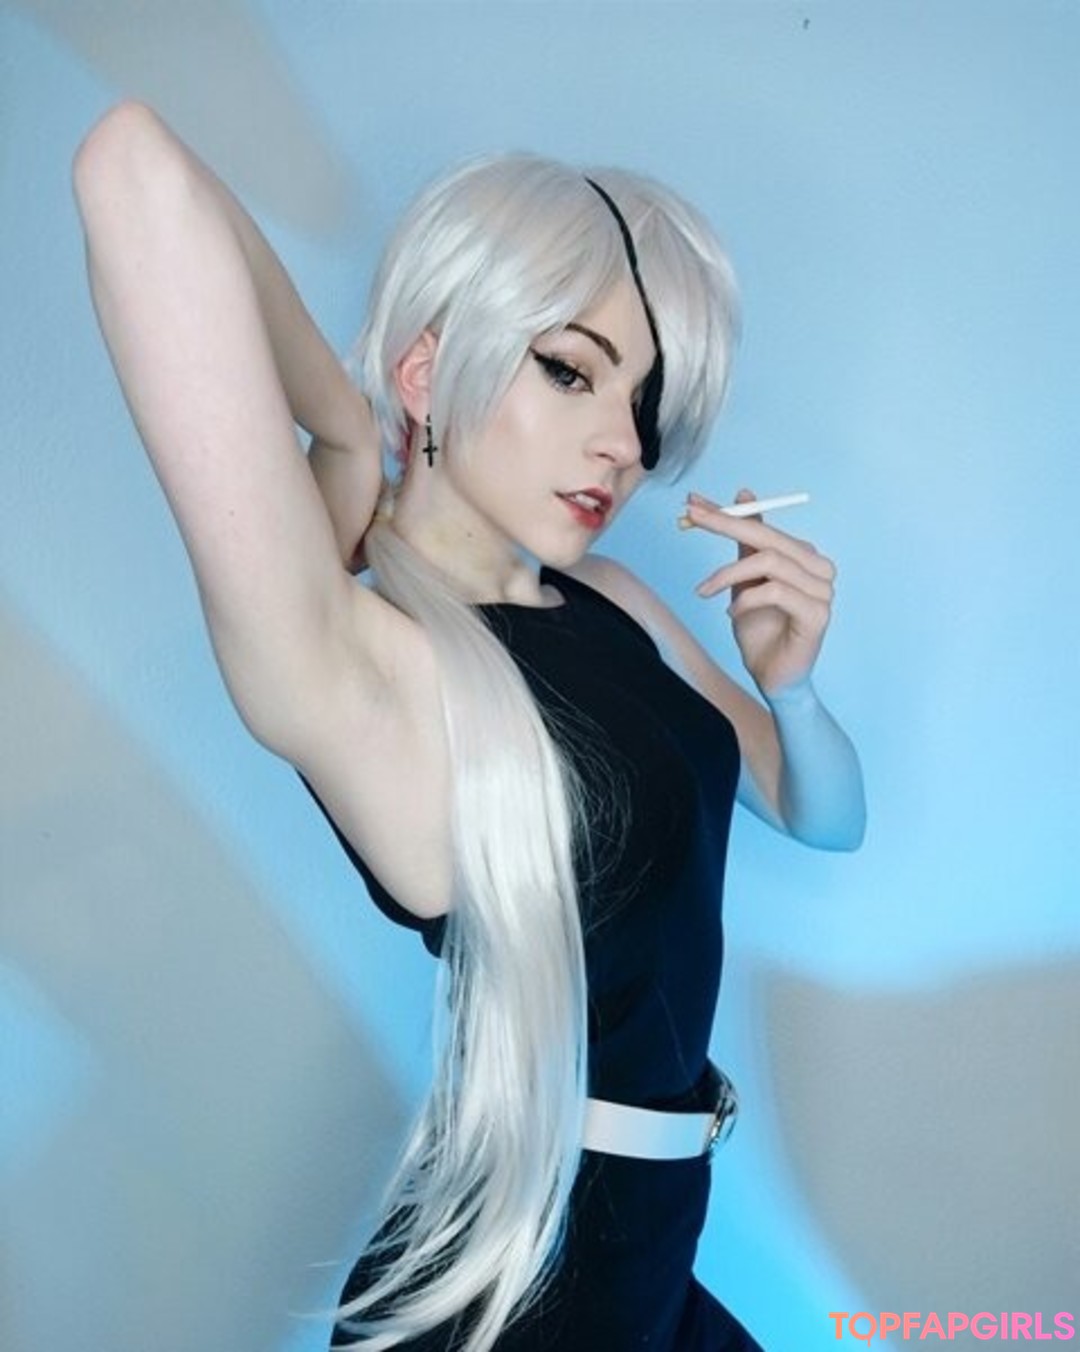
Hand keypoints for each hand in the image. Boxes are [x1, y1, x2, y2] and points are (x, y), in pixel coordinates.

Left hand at [681, 488, 836, 696]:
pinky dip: (746, 600)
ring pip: (769, 562)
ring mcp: (823, 590)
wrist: (772, 677)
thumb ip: (746, 543)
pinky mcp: (819, 614)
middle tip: (690, 518)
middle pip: (768, 537)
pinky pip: (776, 592)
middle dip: (724, 524)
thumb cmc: (761, 629)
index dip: (727, 513)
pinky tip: (732, 613)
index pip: (763, 526)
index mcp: (804, 556)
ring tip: (705, 590)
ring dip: (728, 573)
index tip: (693, 504)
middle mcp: (819, 567)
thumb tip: (743, 493)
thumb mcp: (745, 581)